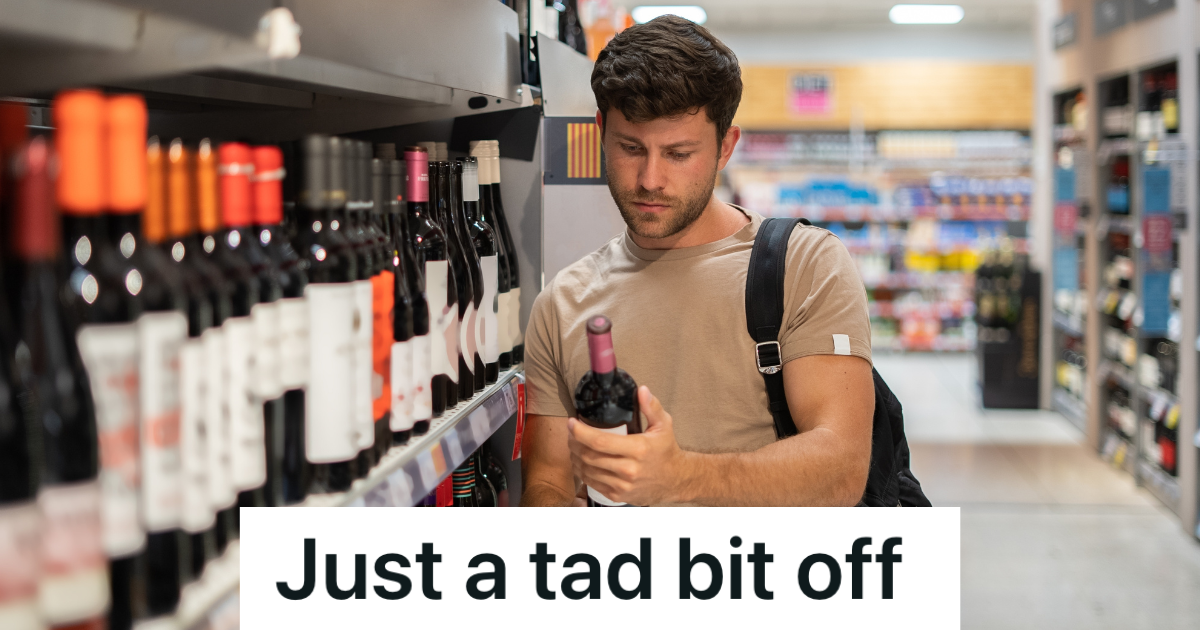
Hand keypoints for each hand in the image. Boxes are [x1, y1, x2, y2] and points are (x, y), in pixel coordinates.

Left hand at [567, 386, 689, 505]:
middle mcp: (629, 469)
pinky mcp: (618, 496)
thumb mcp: (664, 425)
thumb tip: (642, 390)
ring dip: (575, 457)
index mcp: (638, 449)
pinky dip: (582, 471)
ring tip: (574, 446)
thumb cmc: (666, 451)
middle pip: (589, 456)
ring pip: (587, 471)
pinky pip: (592, 483)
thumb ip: (652, 407)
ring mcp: (622, 485)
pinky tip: (581, 462)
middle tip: (572, 433)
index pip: (600, 441)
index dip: (580, 432)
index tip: (572, 423)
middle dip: (574, 443)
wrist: (674, 481)